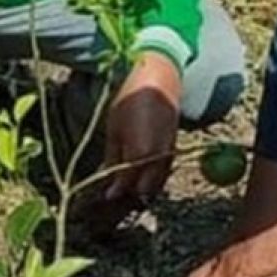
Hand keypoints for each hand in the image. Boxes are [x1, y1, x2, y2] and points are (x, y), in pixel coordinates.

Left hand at [103, 52, 181, 201]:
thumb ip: (112, 161)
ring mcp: (169, 156)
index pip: (125, 186)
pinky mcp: (174, 151)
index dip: (112, 193)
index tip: (102, 195)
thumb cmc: (129, 103)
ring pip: (154, 185)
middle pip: (142, 191)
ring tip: (124, 178)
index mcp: (139, 155)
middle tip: (112, 188)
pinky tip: (137, 169)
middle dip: (127, 193)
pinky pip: (161, 174)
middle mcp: (157, 160)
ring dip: (140, 186)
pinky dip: (150, 177)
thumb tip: (107, 185)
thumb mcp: (114, 132)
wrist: (159, 81)